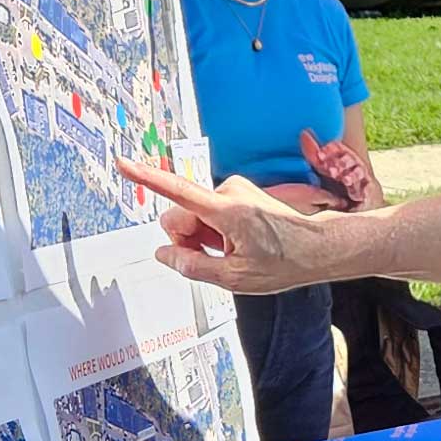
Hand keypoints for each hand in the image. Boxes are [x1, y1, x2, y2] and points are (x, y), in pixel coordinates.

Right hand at [117, 158, 342, 293]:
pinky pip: (208, 213)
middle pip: (180, 214)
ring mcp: (233, 190)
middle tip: (215, 257)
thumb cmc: (284, 261)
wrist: (317, 247)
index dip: (146, 178)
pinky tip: (236, 243)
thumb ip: (193, 266)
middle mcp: (228, 191)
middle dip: (187, 238)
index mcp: (226, 210)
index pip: (177, 192)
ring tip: (232, 251)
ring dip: (204, 237)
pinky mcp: (237, 193)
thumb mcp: (234, 277)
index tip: (123, 163)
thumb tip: (163, 254)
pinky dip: (215, 231)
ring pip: (194, 215)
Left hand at [300, 127, 382, 210]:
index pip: (338, 148)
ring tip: (345, 180)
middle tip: (331, 170)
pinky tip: (360, 194)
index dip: (330, 150)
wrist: (353, 195)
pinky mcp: (367, 189)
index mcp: (342, 154)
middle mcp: (353, 163)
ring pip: (358, 173)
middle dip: (341, 163)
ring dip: (352, 176)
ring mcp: (361, 176)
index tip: (320, 155)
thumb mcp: (323, 165)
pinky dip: (364, 191)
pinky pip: (367, 189)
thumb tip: (304, 132)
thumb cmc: (336, 176)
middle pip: (349, 159)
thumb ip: (313, 152)